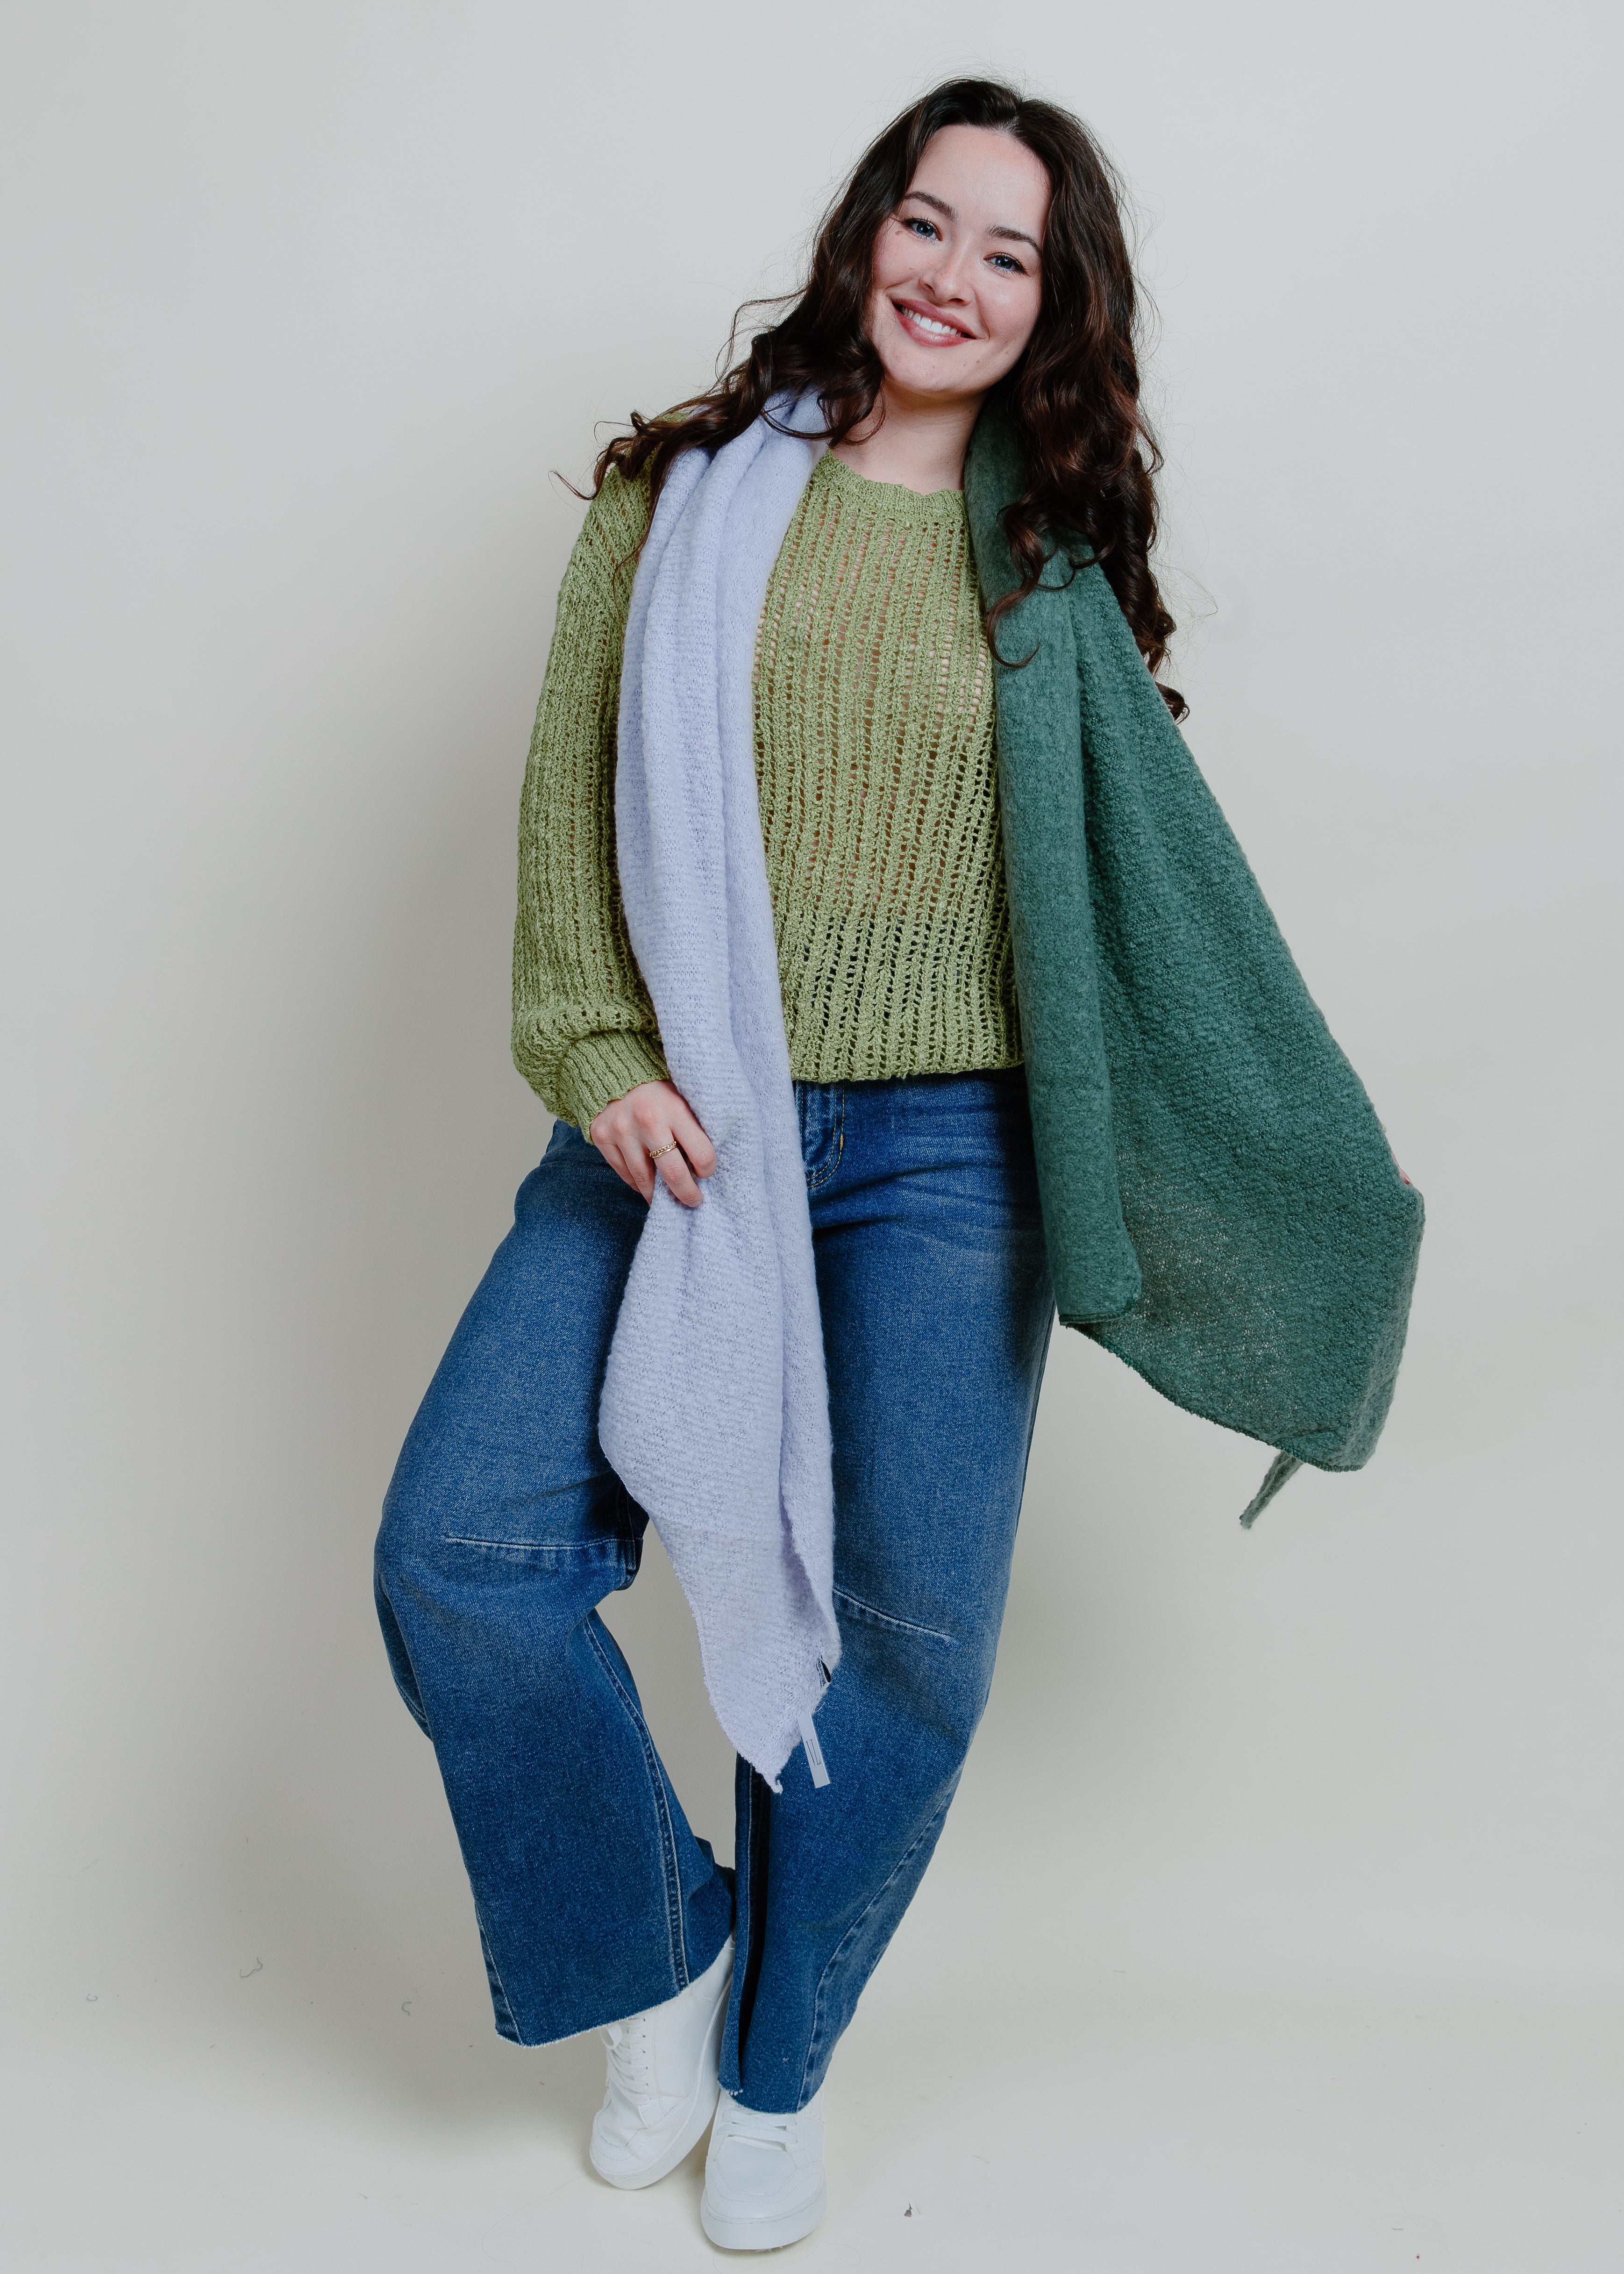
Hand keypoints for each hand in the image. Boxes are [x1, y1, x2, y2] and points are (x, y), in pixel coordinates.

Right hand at [588, 1081, 717, 1208]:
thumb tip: (703, 1167)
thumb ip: (694, 1127)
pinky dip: (638, 1182)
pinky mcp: (601, 1137)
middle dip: (687, 1194)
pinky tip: (647, 1182)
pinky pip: (624, 1174)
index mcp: (675, 1109)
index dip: (708, 1169)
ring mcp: (621, 1131)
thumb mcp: (683, 1099)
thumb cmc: (658, 1090)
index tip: (706, 1172)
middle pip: (673, 1174)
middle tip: (693, 1201)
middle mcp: (647, 1121)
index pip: (701, 1154)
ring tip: (668, 1198)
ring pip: (644, 1180)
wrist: (613, 1069)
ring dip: (659, 1195)